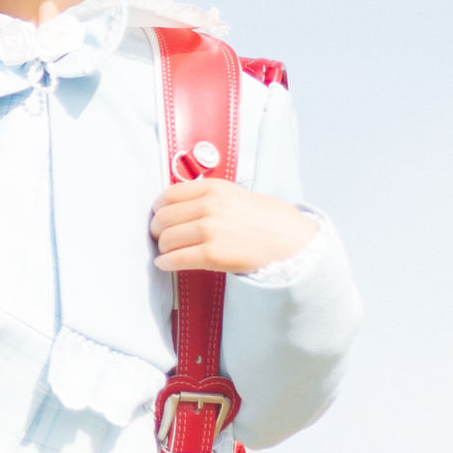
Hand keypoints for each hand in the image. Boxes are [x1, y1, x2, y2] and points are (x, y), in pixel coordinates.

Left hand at [150, 177, 317, 273]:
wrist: (295, 244)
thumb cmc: (270, 220)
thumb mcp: (238, 195)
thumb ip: (209, 197)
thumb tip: (181, 205)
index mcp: (214, 188)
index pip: (169, 195)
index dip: (159, 208)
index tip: (159, 215)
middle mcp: (209, 206)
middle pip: (163, 218)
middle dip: (157, 229)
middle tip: (160, 236)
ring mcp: (210, 230)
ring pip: (167, 238)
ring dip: (162, 247)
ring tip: (166, 251)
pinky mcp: (212, 254)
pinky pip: (176, 258)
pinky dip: (165, 262)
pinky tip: (164, 264)